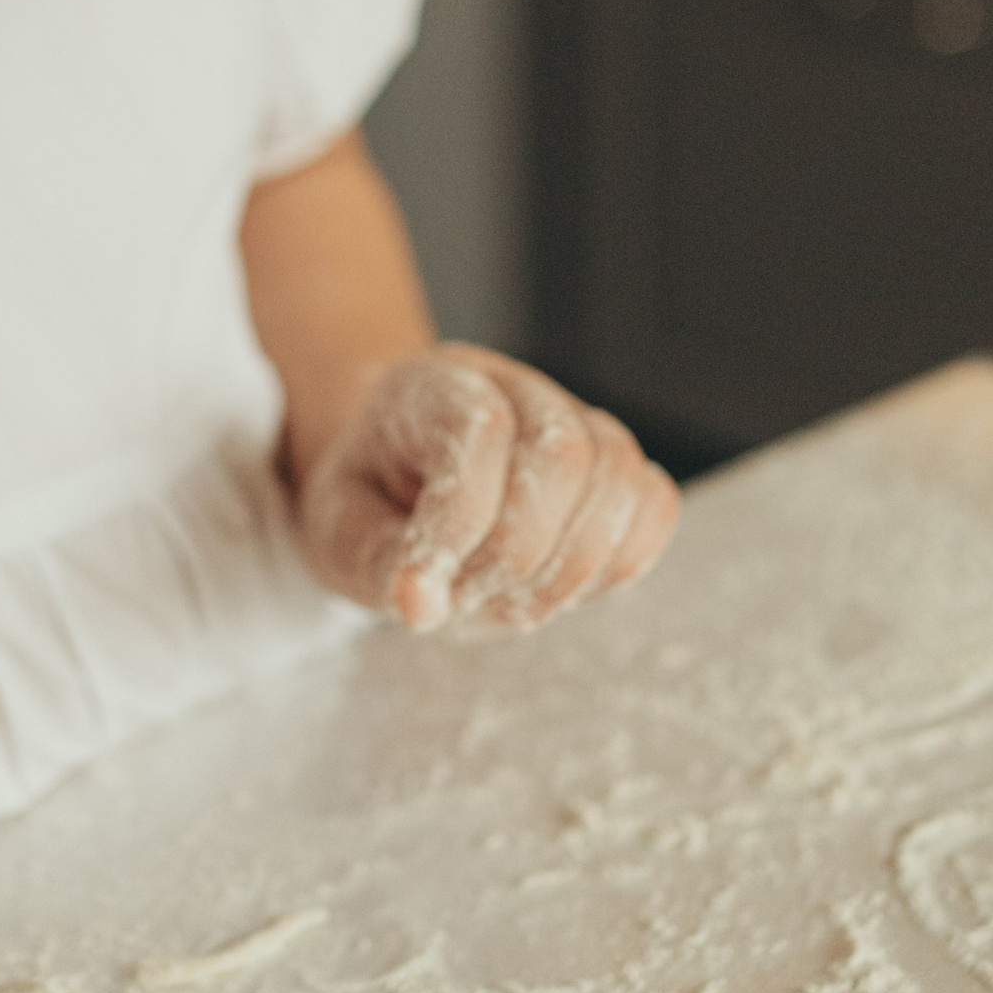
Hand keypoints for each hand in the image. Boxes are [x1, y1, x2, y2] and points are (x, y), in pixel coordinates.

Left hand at [295, 347, 679, 635]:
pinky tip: (553, 585)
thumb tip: (423, 607)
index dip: (459, 523)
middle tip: (464, 600)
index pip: (480, 430)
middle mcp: (516, 388)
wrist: (400, 482)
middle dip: (515, 554)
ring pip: (617, 480)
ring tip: (502, 599)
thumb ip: (377, 566)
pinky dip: (614, 563)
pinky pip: (653, 508)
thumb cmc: (369, 505)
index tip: (422, 594)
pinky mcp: (617, 467)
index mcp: (432, 385)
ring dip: (563, 570)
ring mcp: (578, 421)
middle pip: (564, 454)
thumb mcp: (339, 535)